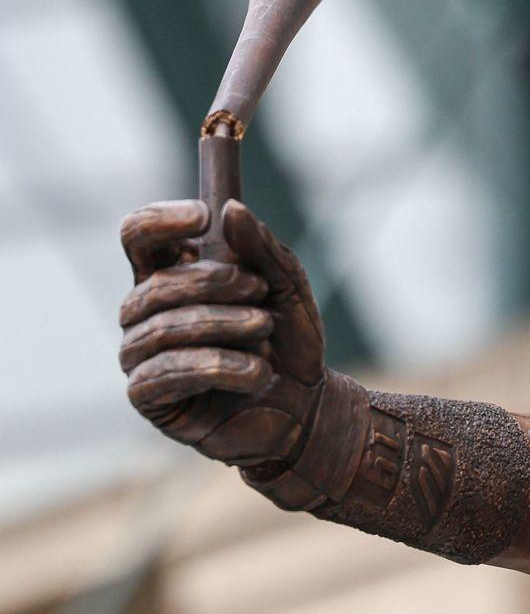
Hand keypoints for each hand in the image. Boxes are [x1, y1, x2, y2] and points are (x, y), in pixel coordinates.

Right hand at [119, 199, 325, 467]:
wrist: (307, 404)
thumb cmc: (289, 341)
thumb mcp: (286, 287)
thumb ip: (260, 249)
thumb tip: (230, 209)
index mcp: (171, 276)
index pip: (138, 236)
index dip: (161, 220)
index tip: (204, 216)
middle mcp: (145, 313)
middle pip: (155, 284)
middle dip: (213, 282)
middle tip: (260, 289)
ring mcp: (142, 356)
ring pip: (163, 329)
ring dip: (222, 325)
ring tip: (265, 329)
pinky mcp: (148, 399)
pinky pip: (164, 374)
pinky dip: (217, 367)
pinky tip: (256, 371)